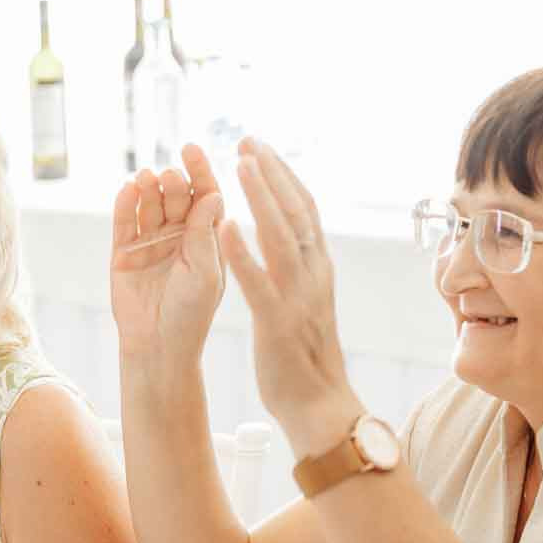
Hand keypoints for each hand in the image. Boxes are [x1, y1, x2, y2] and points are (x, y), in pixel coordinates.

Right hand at [108, 145, 226, 365]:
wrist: (158, 346)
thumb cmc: (192, 314)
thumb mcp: (207, 273)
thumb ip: (205, 234)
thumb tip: (214, 194)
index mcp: (206, 238)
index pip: (205, 196)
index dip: (200, 171)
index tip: (192, 148)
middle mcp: (179, 235)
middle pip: (176, 196)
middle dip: (173, 182)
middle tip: (169, 175)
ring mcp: (150, 242)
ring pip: (149, 205)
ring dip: (148, 188)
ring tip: (145, 177)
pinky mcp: (123, 252)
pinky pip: (123, 222)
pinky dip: (124, 205)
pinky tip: (127, 190)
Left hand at [220, 140, 363, 454]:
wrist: (319, 403)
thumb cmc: (305, 354)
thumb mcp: (308, 299)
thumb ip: (302, 266)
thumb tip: (292, 234)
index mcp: (318, 267)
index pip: (303, 209)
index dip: (283, 175)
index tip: (261, 147)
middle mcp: (314, 274)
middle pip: (295, 211)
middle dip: (271, 172)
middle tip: (246, 139)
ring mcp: (298, 296)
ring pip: (281, 236)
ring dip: (260, 198)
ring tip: (239, 166)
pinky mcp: (278, 322)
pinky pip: (259, 281)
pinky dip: (243, 252)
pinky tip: (224, 226)